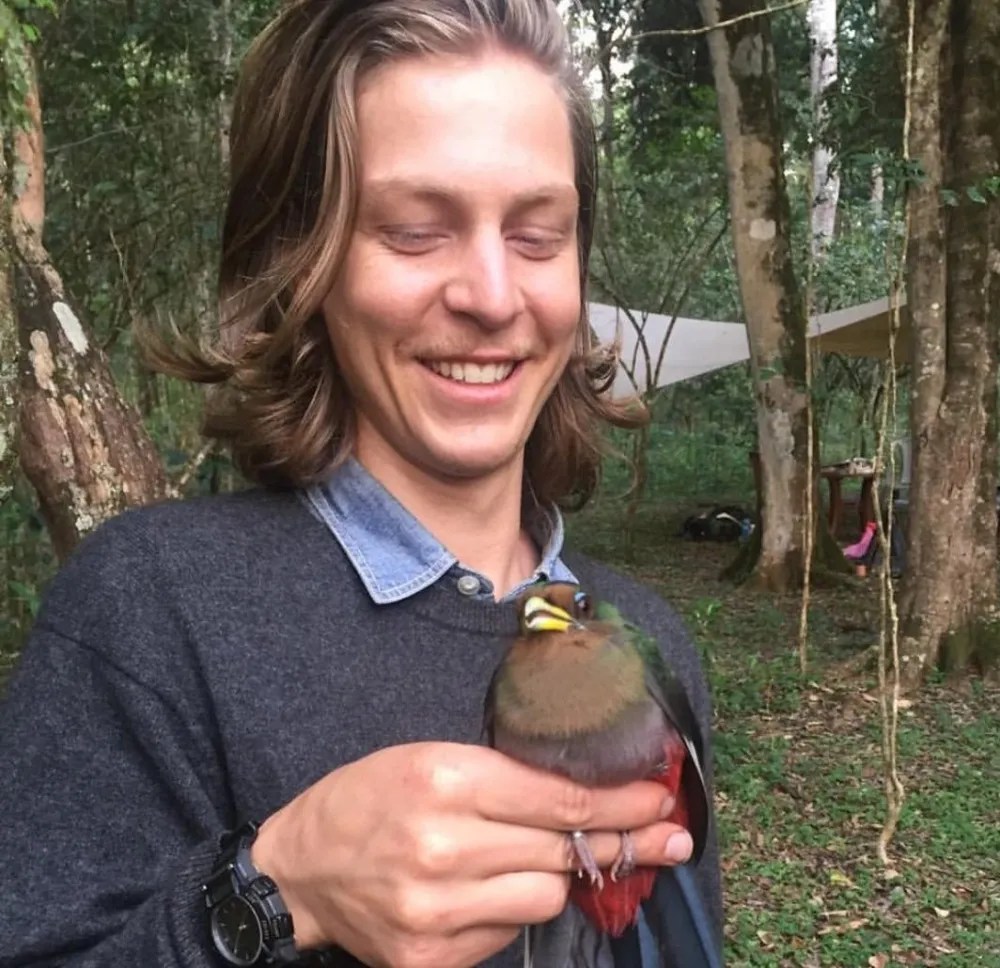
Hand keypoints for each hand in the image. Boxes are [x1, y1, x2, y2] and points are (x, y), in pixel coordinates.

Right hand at [251, 742, 691, 967]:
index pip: (560, 800)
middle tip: (663, 837)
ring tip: (545, 856)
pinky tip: (492, 887)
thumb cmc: (369, 796)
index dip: (622, 804)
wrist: (300, 869)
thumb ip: (504, 776)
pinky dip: (513, 908)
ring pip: (545, 898)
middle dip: (620, 842)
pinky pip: (508, 934)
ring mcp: (437, 912)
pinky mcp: (431, 958)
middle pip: (564, 853)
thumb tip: (587, 796)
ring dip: (558, 875)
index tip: (662, 802)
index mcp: (443, 779)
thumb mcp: (430, 757)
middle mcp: (443, 847)